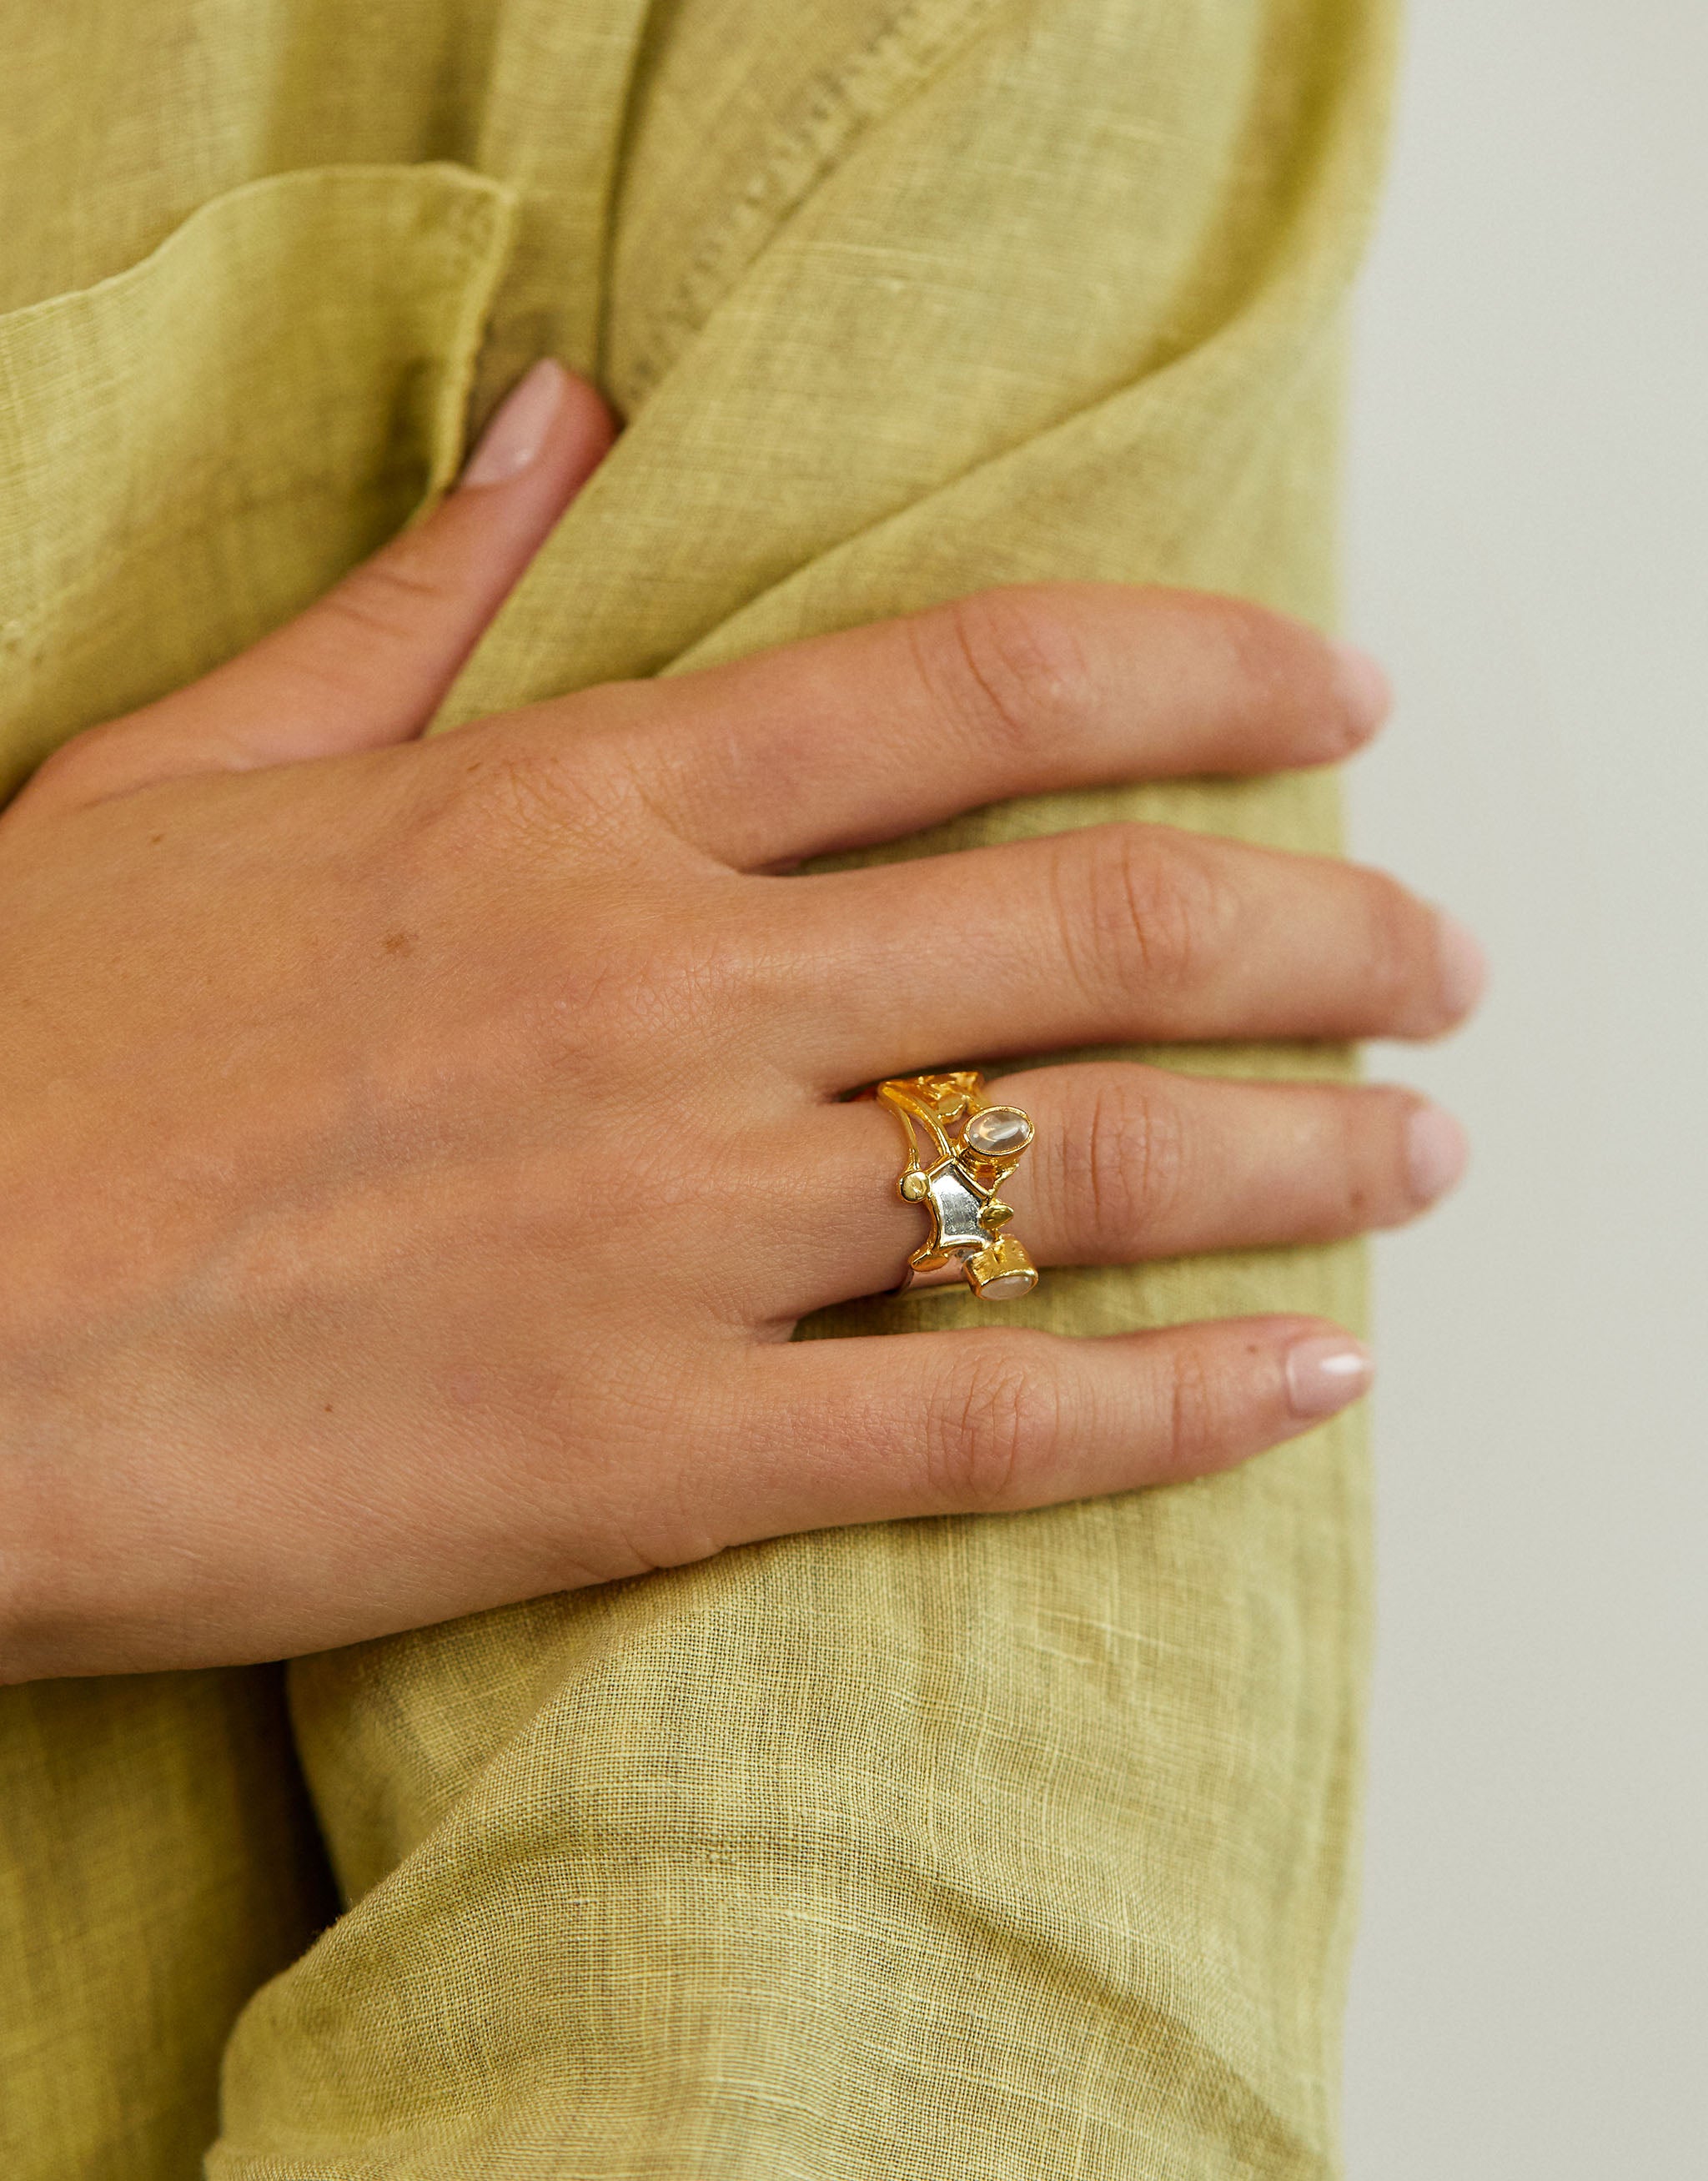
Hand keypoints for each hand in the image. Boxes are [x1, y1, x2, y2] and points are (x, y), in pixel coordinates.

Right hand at [0, 361, 1480, 1681]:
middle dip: (1326, 931)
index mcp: (571, 810)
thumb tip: (567, 422)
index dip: (1204, 674)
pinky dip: (1174, 1408)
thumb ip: (418, 601)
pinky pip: (981, 1427)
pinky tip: (1312, 1381)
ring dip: (1307, 1155)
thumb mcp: (199, 775)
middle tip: (1442, 964)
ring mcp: (671, 1229)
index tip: (1339, 697)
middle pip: (1102, 922)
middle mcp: (668, 995)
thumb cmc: (18, 1052)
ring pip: (1087, 1166)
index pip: (981, 689)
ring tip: (1426, 1156)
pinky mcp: (645, 1451)